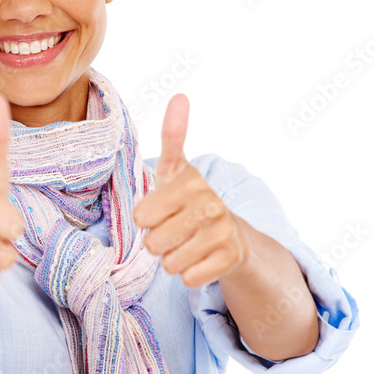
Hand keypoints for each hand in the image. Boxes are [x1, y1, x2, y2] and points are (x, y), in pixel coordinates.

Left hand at [132, 93, 248, 288]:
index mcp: (190, 182)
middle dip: (158, 243)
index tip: (161, 211)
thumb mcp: (177, 170)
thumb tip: (180, 95)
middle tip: (175, 231)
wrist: (232, 235)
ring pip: (170, 263)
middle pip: (153, 242)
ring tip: (187, 244)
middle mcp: (210, 205)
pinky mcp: (231, 257)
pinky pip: (188, 278)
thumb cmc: (190, 201)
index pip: (141, 216)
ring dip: (173, 260)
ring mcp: (222, 232)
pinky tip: (200, 260)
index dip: (146, 220)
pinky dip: (189, 274)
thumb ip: (173, 135)